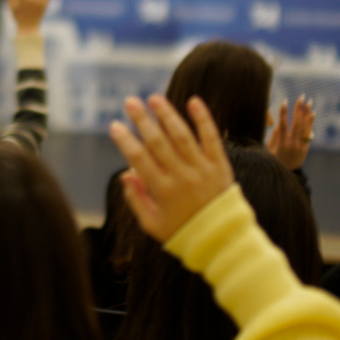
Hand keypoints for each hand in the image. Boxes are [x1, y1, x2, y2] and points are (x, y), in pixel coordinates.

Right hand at [109, 94, 234, 243]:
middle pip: (158, 142)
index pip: (140, 159)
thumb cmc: (184, 233)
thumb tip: (126, 174)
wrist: (224, 240)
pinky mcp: (220, 165)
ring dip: (167, 115)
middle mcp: (182, 177)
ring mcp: (202, 169)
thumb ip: (136, 200)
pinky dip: (203, 119)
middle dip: (142, 120)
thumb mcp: (153, 225)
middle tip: (130, 102)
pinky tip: (193, 101)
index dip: (125, 141)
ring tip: (154, 98)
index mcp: (163, 191)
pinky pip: (211, 138)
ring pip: (182, 136)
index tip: (114, 126)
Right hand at [266, 96, 315, 169]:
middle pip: (297, 123)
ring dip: (307, 113)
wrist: (286, 174)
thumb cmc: (274, 159)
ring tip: (309, 102)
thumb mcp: (270, 149)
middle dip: (299, 109)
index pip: (283, 125)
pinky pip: (308, 133)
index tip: (284, 102)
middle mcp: (293, 144)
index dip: (283, 113)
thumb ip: (275, 136)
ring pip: (305, 127)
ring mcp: (300, 146)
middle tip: (301, 97)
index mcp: (281, 144)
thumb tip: (280, 124)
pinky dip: (310, 123)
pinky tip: (312, 114)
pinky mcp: (306, 148)